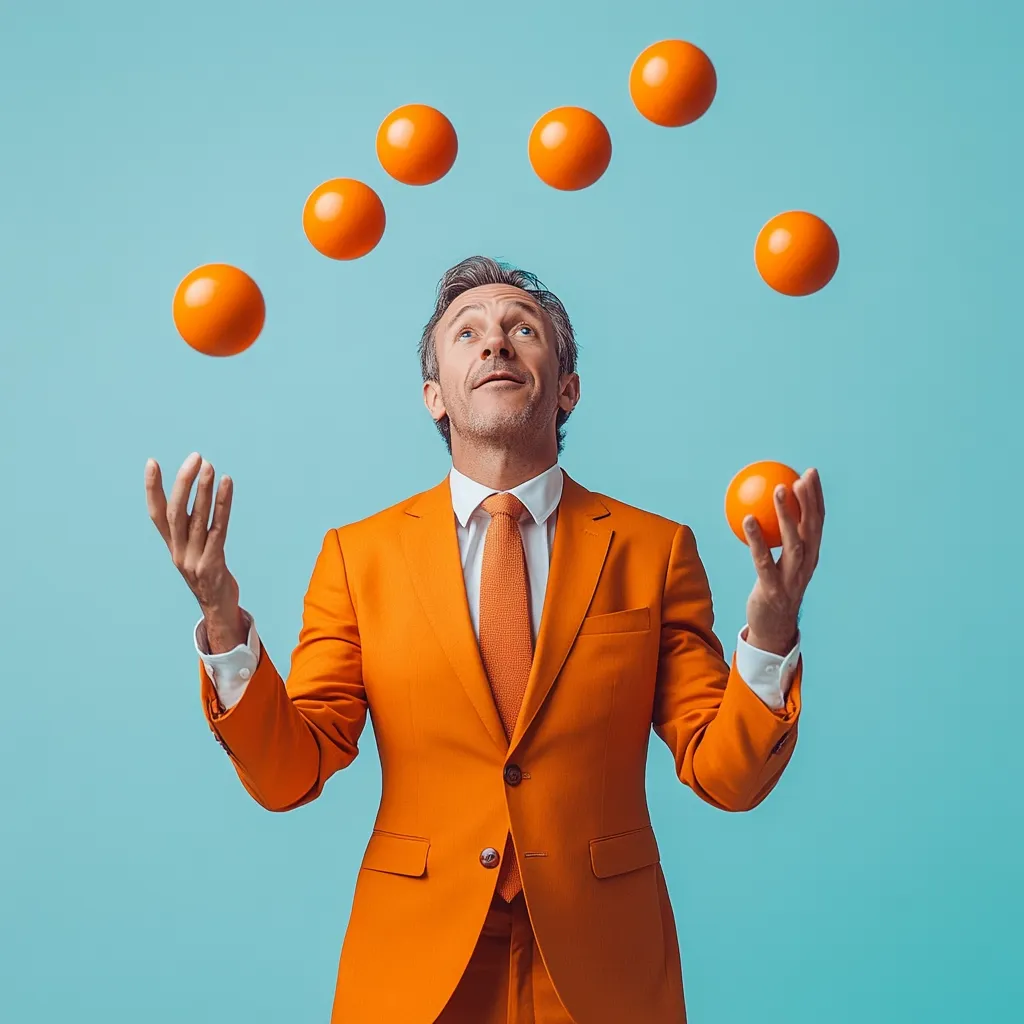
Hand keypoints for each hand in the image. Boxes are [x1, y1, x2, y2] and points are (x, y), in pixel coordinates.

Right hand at [145, 452, 241, 628]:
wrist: (219, 610)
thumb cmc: (209, 574)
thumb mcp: (194, 551)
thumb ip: (191, 529)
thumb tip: (195, 496)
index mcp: (172, 546)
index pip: (156, 513)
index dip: (153, 489)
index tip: (152, 462)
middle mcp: (179, 551)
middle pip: (176, 512)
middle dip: (183, 482)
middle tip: (195, 457)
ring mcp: (194, 559)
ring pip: (196, 519)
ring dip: (203, 490)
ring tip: (209, 466)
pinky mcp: (212, 564)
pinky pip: (218, 529)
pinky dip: (222, 505)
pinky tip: (227, 484)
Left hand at [744, 467, 824, 654]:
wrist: (774, 629)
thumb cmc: (776, 588)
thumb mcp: (781, 561)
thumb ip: (780, 538)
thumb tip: (767, 509)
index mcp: (812, 555)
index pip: (818, 521)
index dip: (816, 496)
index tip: (810, 472)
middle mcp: (807, 565)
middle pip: (812, 529)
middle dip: (809, 501)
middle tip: (800, 477)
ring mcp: (792, 579)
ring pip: (793, 543)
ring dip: (787, 515)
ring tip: (778, 490)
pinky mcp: (773, 590)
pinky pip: (762, 561)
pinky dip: (756, 540)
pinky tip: (747, 520)